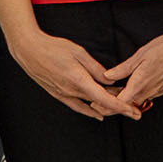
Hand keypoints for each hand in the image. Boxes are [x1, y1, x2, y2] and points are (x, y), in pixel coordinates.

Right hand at [10, 24, 126, 118]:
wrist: (29, 50)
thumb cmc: (53, 48)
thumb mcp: (80, 53)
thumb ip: (96, 69)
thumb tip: (109, 80)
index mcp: (79, 81)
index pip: (104, 99)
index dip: (120, 106)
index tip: (132, 111)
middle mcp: (71, 91)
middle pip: (99, 103)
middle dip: (118, 105)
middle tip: (133, 107)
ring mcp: (63, 94)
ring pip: (89, 105)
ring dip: (105, 107)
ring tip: (120, 106)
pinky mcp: (57, 94)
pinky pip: (76, 106)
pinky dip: (89, 111)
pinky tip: (96, 113)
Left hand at [112, 18, 162, 117]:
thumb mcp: (140, 55)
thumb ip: (124, 68)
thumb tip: (108, 75)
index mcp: (141, 82)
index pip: (120, 102)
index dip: (107, 105)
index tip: (97, 105)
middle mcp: (151, 90)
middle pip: (130, 104)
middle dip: (116, 104)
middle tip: (103, 101)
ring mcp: (161, 91)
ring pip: (141, 100)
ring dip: (130, 100)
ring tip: (118, 95)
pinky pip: (152, 95)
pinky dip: (142, 94)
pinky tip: (138, 87)